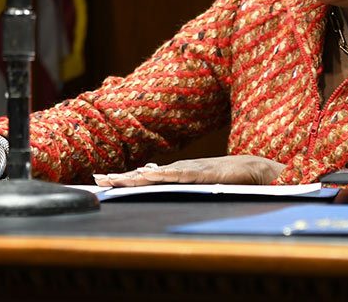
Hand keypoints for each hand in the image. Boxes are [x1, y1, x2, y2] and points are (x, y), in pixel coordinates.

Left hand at [93, 155, 284, 187]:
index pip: (142, 177)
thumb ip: (170, 176)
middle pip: (143, 175)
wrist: (249, 167)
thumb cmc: (221, 174)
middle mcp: (177, 170)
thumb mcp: (192, 178)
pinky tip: (151, 176)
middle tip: (98, 180)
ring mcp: (189, 171)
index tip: (100, 180)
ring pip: (157, 176)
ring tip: (117, 179)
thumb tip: (146, 172)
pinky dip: (165, 176)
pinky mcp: (203, 174)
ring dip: (136, 178)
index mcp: (173, 173)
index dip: (121, 178)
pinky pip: (181, 175)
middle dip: (120, 178)